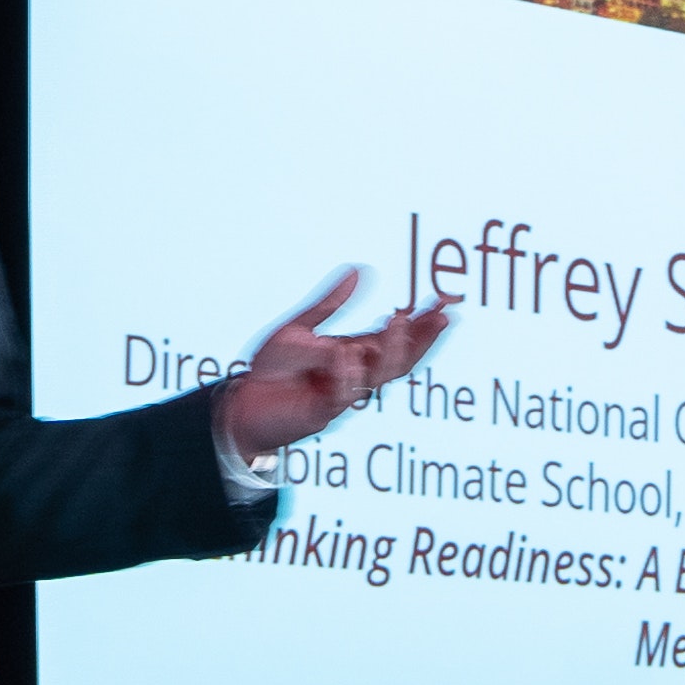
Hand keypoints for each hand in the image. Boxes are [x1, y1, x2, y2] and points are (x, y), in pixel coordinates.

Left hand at [213, 270, 451, 462]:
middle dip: (422, 340)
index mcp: (352, 353)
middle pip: (399, 360)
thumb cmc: (271, 369)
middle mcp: (353, 374)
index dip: (420, 323)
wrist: (241, 403)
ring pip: (377, 378)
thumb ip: (329, 304)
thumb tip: (359, 271)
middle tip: (439, 318)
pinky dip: (346, 375)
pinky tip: (348, 355)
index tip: (442, 304)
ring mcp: (340, 394)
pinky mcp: (320, 413)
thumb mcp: (299, 328)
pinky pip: (340, 396)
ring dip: (391, 351)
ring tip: (397, 323)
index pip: (394, 337)